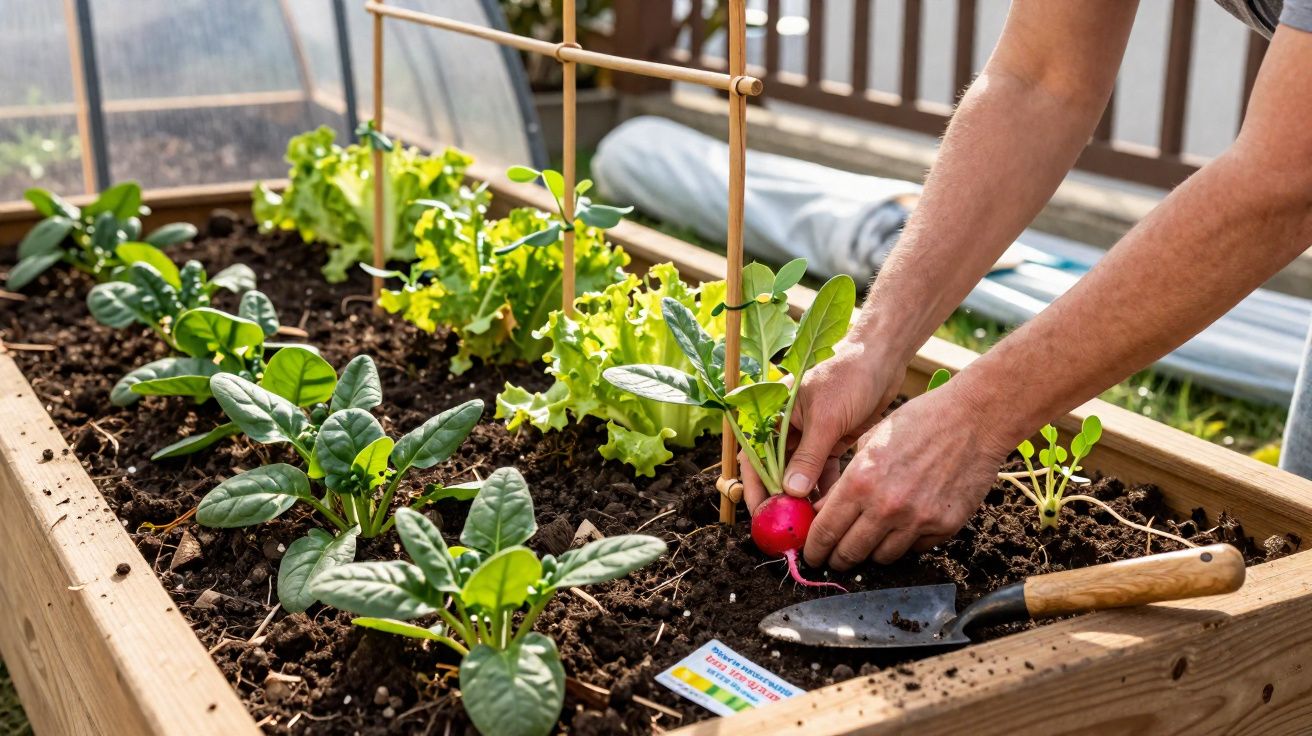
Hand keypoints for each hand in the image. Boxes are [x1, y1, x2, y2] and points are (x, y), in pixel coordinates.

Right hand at [741, 339, 904, 512]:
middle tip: (787, 527)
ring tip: (810, 524)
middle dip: (781, 500)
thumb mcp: (826, 418)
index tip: (761, 514)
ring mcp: (809, 436)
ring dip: (803, 498)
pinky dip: (824, 490)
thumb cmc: (848, 377)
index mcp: (772, 414)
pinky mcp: (830, 442)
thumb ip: (808, 456)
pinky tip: (829, 509)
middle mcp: (786, 427)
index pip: (754, 456)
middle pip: (775, 470)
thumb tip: (792, 492)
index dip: (754, 487)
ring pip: (799, 475)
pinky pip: (821, 472)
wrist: (881, 360)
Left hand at [802, 384, 1014, 569]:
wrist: (973, 419)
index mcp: (860, 481)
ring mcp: (917, 520)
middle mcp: (885, 507)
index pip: (825, 531)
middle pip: (849, 553)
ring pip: (882, 558)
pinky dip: (905, 542)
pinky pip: (914, 549)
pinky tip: (905, 524)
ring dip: (872, 552)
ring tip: (871, 538)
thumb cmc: (918, 421)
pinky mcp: (944, 527)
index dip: (814, 548)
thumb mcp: (869, 443)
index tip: (812, 554)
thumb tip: (822, 512)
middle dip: (837, 558)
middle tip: (835, 556)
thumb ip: (843, 482)